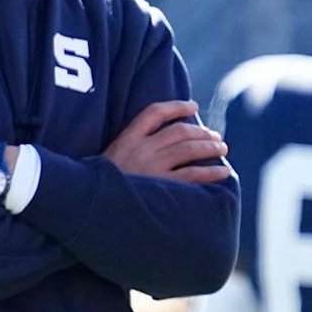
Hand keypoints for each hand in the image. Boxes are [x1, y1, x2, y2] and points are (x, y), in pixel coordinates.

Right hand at [104, 100, 230, 184]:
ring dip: (210, 147)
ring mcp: (151, 167)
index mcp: (126, 139)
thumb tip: (157, 146)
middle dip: (202, 132)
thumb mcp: (106, 162)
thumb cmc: (100, 189)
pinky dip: (212, 171)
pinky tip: (223, 171)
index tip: (193, 105)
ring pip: (189, 149)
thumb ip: (128, 151)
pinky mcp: (160, 186)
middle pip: (179, 131)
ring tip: (222, 148)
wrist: (88, 206)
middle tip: (216, 136)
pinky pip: (193, 174)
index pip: (155, 112)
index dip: (177, 106)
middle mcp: (141, 149)